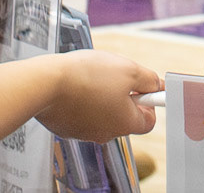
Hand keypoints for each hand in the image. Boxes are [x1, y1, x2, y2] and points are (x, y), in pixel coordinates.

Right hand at [35, 51, 161, 142]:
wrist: (46, 83)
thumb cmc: (86, 76)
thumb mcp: (128, 69)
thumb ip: (148, 80)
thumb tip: (157, 85)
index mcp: (126, 123)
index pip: (148, 120)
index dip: (148, 101)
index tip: (143, 87)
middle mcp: (107, 134)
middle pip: (123, 116)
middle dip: (121, 96)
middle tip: (112, 76)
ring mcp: (85, 133)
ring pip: (101, 114)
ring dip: (100, 97)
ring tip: (89, 78)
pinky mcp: (66, 128)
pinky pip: (81, 114)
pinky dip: (80, 101)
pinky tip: (74, 86)